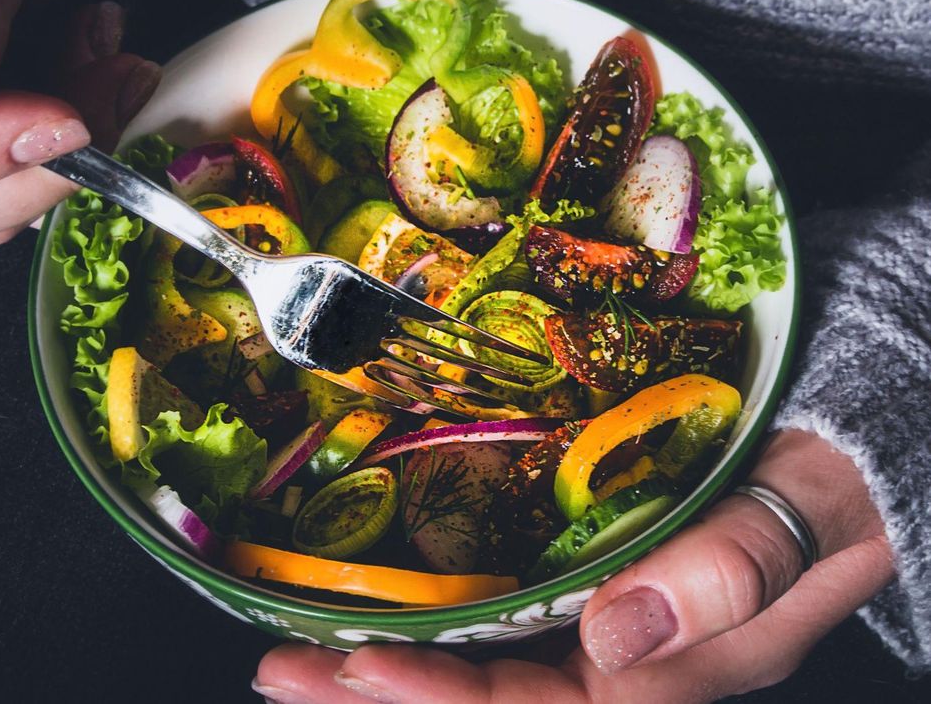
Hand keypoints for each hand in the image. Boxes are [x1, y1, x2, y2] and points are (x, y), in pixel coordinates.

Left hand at [253, 430, 892, 702]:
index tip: (363, 665)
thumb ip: (741, 565)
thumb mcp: (813, 505)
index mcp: (687, 657)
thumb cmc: (832, 471)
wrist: (837, 441)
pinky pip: (503, 620)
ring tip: (291, 658)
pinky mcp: (588, 576)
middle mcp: (633, 654)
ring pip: (489, 666)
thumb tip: (625, 634)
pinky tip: (367, 610)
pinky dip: (431, 623)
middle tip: (282, 672)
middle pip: (499, 701)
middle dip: (386, 696)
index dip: (454, 700)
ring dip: (388, 667)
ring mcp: (606, 618)